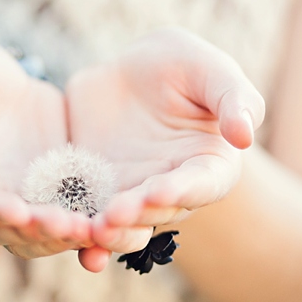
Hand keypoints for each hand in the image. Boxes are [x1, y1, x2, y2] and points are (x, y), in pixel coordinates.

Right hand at [0, 36, 94, 262]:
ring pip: (41, 235)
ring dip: (68, 236)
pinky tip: (123, 225)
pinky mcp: (52, 201)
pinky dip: (94, 227)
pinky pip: (72, 221)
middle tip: (71, 226)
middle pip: (5, 228)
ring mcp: (17, 205)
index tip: (14, 208)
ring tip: (100, 228)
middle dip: (37, 230)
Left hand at [67, 28, 264, 255]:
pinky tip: (56, 235)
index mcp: (209, 164)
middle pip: (158, 213)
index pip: (202, 184)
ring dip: (108, 234)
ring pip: (122, 225)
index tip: (161, 191)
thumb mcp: (210, 69)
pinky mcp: (96, 194)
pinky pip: (86, 217)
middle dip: (136, 217)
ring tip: (90, 232)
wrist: (131, 71)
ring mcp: (133, 196)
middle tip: (113, 216)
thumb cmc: (183, 66)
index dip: (183, 190)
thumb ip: (233, 98)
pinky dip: (76, 233)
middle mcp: (172, 190)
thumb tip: (245, 137)